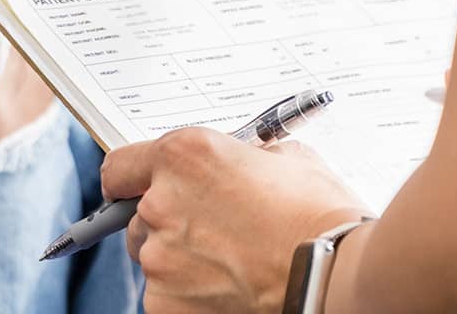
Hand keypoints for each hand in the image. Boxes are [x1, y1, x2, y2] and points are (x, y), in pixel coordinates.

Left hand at [102, 128, 372, 311]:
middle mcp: (161, 204)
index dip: (132, 180)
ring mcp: (160, 259)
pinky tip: (231, 288)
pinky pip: (165, 297)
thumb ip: (246, 157)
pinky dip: (190, 297)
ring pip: (155, 260)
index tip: (138, 190)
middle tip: (216, 232)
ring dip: (182, 262)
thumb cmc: (320, 219)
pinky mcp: (165, 305)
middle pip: (140, 218)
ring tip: (233, 264)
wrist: (336, 276)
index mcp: (184, 156)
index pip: (121, 167)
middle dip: (169, 224)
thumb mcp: (287, 160)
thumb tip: (241, 162)